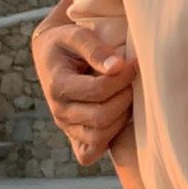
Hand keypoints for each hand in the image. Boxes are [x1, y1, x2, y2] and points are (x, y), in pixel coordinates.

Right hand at [31, 0, 136, 163]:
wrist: (53, 54)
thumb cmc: (68, 42)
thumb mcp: (76, 34)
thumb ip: (95, 49)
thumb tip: (117, 66)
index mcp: (58, 86)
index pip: (98, 90)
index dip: (123, 77)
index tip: (135, 63)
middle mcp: (59, 112)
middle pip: (101, 117)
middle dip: (126, 97)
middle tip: (134, 79)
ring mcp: (66, 127)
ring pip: (99, 137)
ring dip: (122, 116)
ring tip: (129, 93)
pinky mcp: (74, 137)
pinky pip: (90, 153)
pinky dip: (108, 139)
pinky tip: (119, 116)